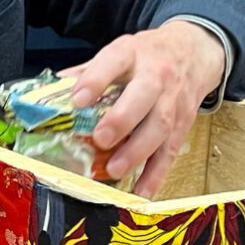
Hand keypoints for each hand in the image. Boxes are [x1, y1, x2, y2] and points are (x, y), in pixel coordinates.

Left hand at [65, 20, 225, 197]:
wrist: (193, 54)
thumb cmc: (148, 58)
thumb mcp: (120, 52)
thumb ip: (88, 72)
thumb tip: (52, 95)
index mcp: (133, 53)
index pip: (114, 60)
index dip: (96, 79)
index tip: (78, 99)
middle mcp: (156, 76)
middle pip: (143, 96)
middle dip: (122, 119)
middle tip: (101, 139)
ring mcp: (173, 102)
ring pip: (160, 127)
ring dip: (137, 152)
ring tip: (114, 170)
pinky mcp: (182, 126)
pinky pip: (169, 153)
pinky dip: (155, 175)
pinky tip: (140, 192)